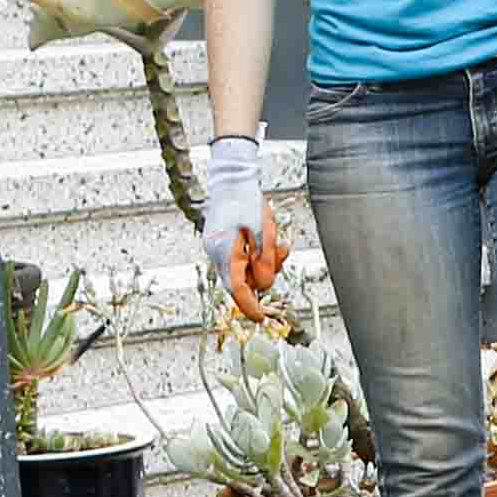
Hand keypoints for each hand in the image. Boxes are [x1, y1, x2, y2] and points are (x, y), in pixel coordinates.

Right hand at [195, 130, 286, 322]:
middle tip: (279, 251)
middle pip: (243, 281)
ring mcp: (218, 249)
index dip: (250, 306)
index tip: (261, 318)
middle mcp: (216, 253)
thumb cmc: (246, 199)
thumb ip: (265, 260)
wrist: (232, 177)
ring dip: (265, 261)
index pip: (237, 289)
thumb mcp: (263, 230)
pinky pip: (242, 259)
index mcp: (224, 251)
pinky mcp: (223, 244)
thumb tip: (266, 285)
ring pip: (245, 270)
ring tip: (276, 240)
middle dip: (265, 272)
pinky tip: (269, 238)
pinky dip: (258, 254)